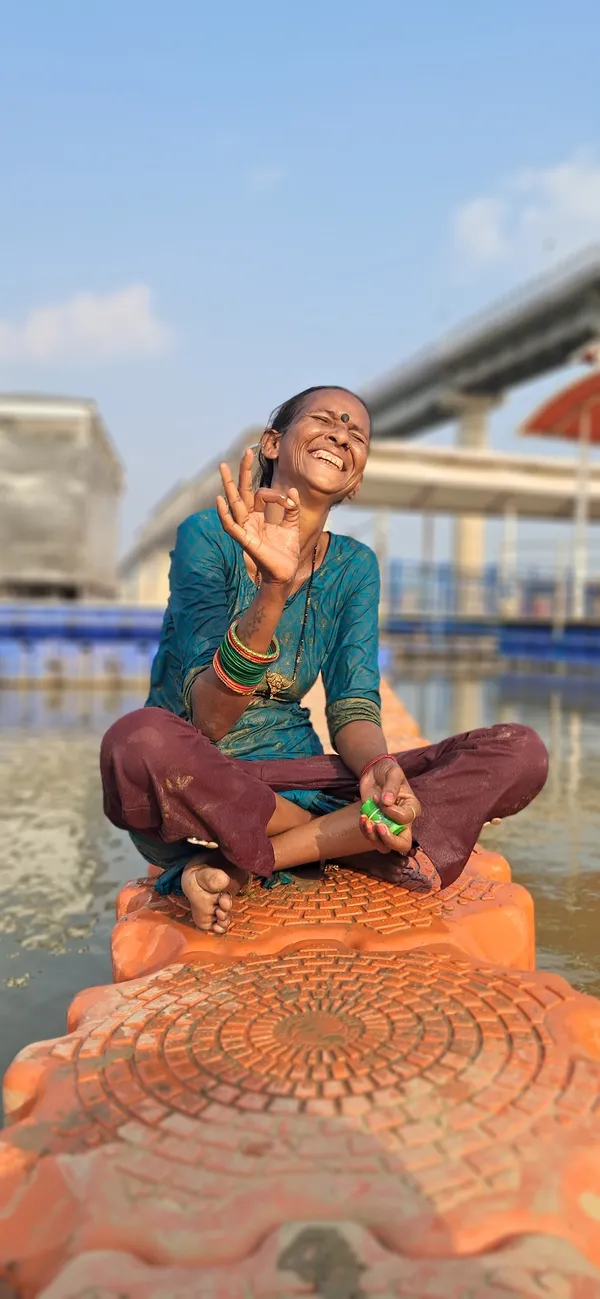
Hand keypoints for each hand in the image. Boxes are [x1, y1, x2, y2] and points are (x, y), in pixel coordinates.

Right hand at [216, 449, 300, 586]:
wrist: (285, 574)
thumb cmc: (286, 553)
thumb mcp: (292, 526)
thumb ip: (292, 509)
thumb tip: (293, 491)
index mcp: (258, 516)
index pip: (262, 495)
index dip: (276, 494)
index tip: (289, 501)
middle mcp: (249, 520)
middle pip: (242, 492)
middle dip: (242, 472)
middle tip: (244, 451)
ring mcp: (245, 529)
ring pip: (234, 504)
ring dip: (228, 485)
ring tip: (223, 467)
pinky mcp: (245, 541)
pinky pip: (231, 527)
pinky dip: (224, 515)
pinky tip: (220, 500)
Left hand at [359, 758, 420, 854]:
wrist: (375, 771)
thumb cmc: (388, 771)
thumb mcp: (393, 773)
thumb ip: (391, 786)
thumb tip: (388, 802)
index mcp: (411, 808)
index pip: (406, 819)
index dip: (393, 813)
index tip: (383, 801)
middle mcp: (402, 822)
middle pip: (403, 844)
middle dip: (389, 840)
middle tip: (378, 827)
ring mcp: (388, 825)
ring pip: (385, 846)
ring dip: (373, 837)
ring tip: (366, 821)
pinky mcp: (375, 825)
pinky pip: (371, 838)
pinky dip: (365, 831)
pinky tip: (362, 818)